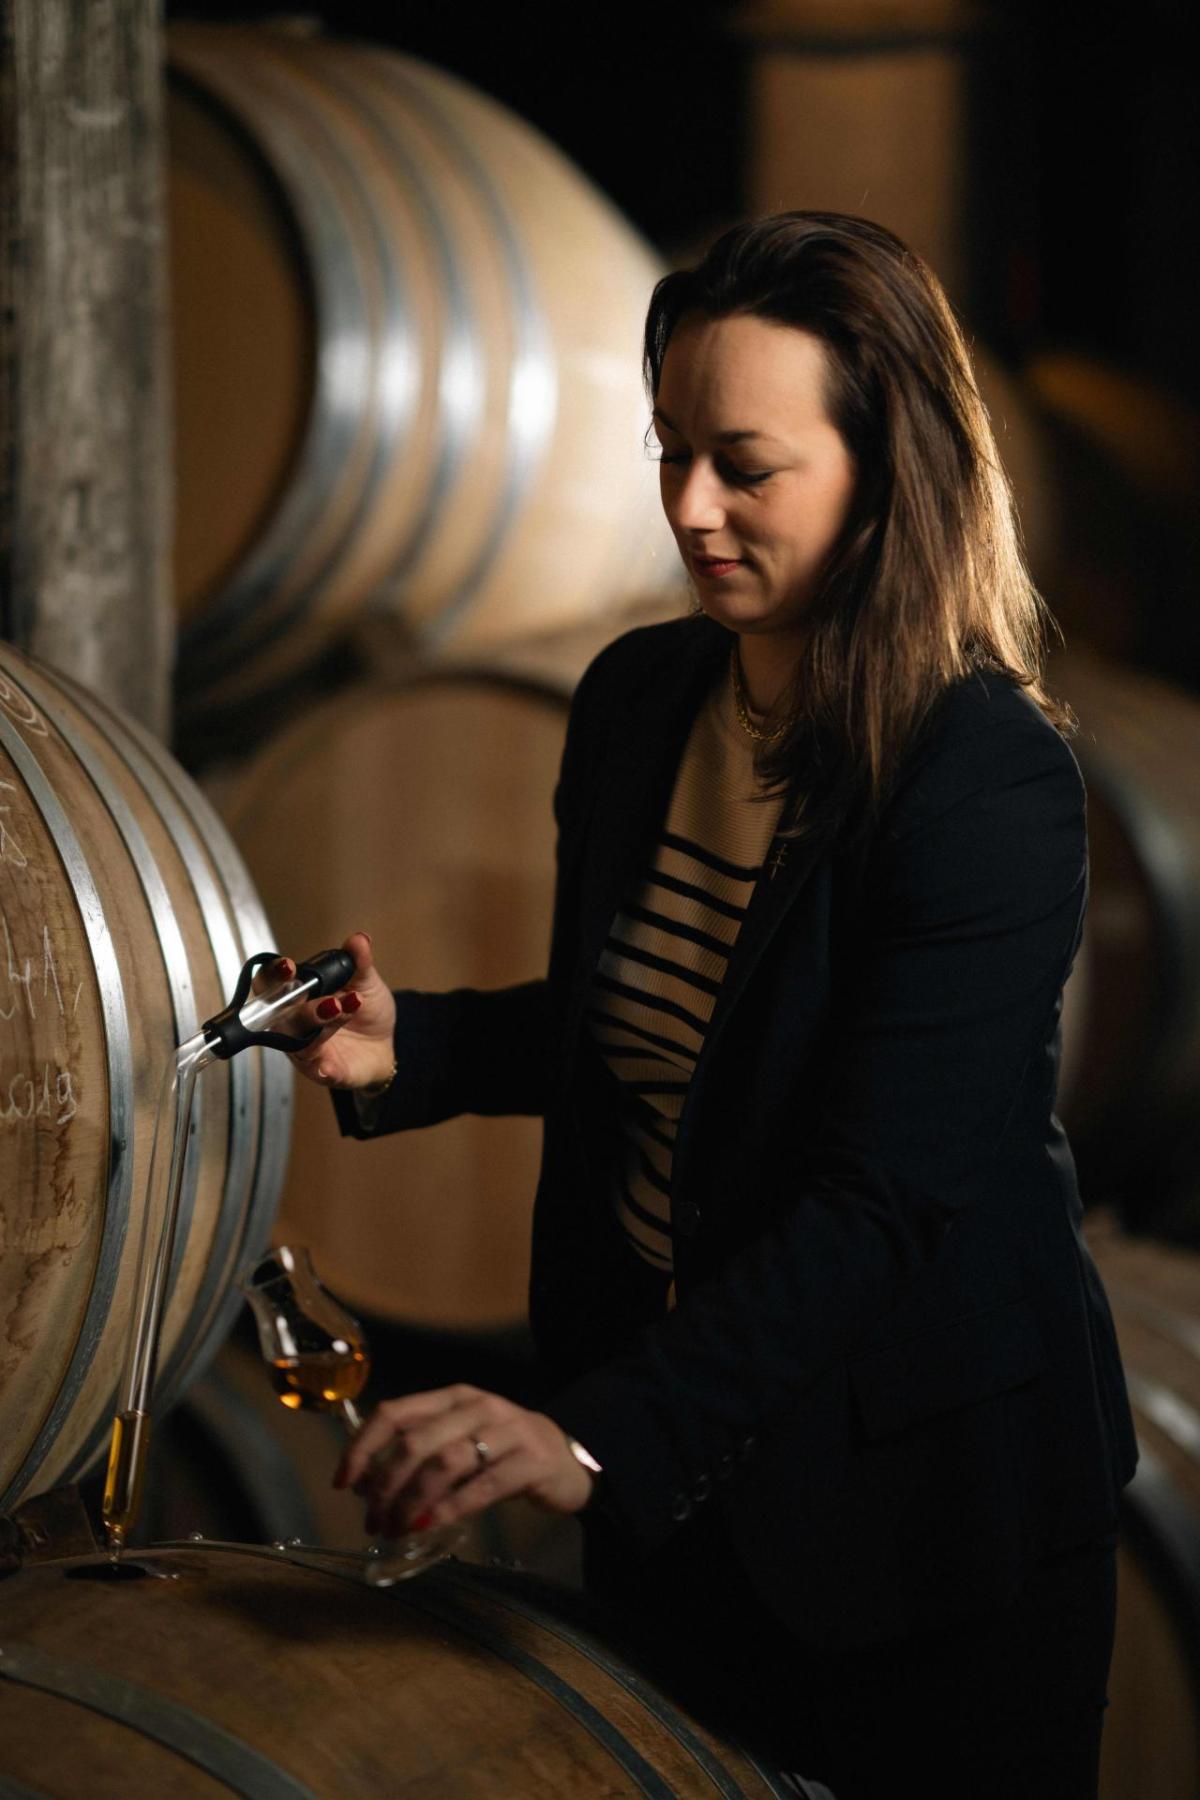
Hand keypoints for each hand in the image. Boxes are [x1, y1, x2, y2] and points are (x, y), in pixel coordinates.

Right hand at [257, 931, 396, 1089]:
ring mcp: (305, 1049)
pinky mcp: (322, 1071)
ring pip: (299, 1040)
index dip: (273, 975)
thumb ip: (359, 962)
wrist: (383, 1044)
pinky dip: (321, 1067)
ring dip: (318, 1025)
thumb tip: (359, 939)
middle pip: (282, 1015)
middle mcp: (294, 1023)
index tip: (288, 966)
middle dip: (302, 1006)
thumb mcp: (366, 982)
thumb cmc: (364, 1011)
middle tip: (328, 999)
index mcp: (297, 996)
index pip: (271, 985)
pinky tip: (328, 1064)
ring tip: (341, 1010)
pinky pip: (317, 1070)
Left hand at [333, 1384, 594, 1537]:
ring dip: (413, 1500)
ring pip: (445, 1461)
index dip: (363, 1447)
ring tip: (399, 1529)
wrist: (570, 1457)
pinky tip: (431, 1525)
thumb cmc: (503, 1451)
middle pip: (416, 1442)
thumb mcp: (461, 1440)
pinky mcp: (531, 1460)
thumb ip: (421, 1455)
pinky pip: (482, 1485)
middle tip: (373, 1520)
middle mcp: (478, 1407)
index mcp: (453, 1398)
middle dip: (385, 1485)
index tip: (343, 1482)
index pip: (395, 1412)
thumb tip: (367, 1486)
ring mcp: (508, 1430)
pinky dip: (450, 1508)